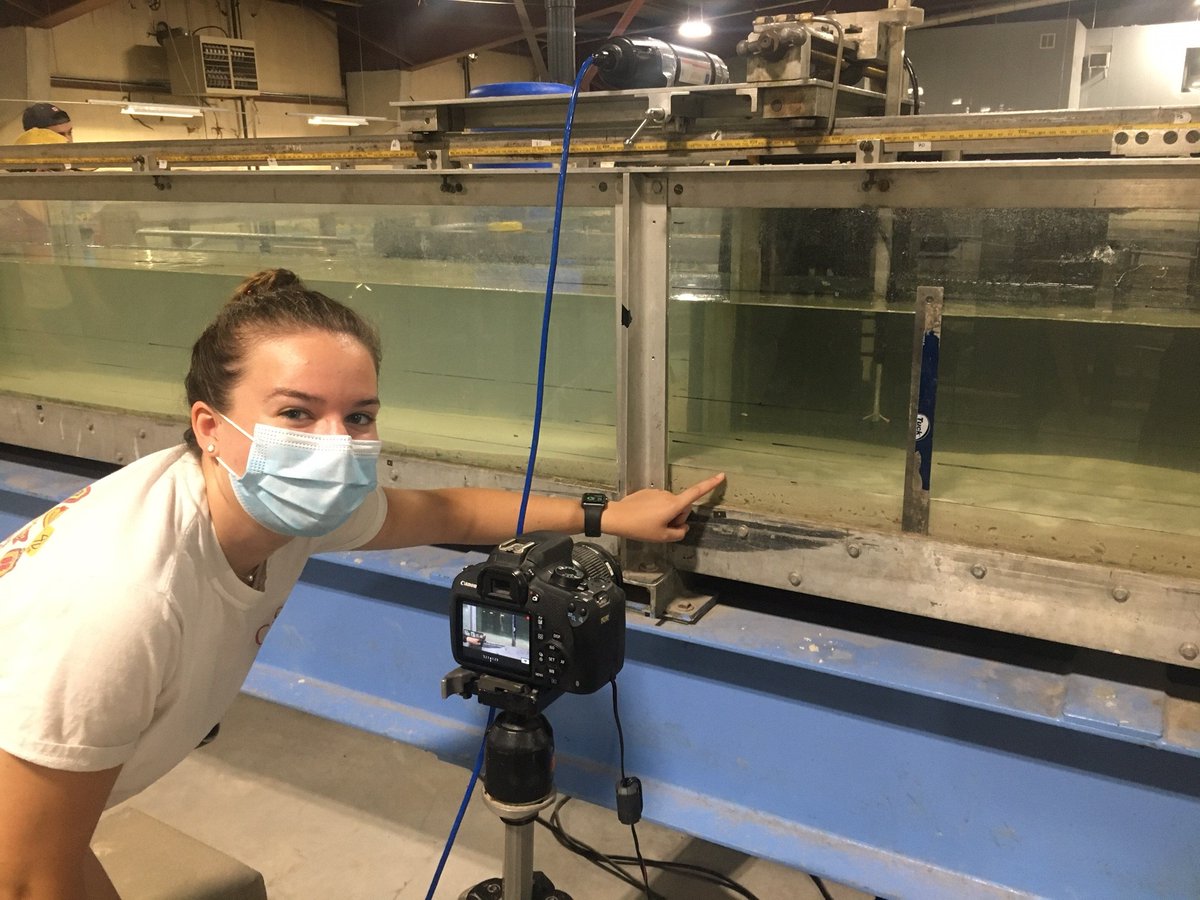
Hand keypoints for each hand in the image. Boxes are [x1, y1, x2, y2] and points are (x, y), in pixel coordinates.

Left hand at [604, 473, 724, 542]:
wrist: (617, 517)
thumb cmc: (640, 528)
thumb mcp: (662, 537)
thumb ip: (679, 533)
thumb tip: (684, 528)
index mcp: (674, 504)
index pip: (696, 493)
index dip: (710, 484)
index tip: (721, 476)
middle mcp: (668, 495)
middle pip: (681, 506)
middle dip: (677, 517)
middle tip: (662, 528)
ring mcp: (657, 492)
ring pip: (670, 505)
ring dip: (665, 514)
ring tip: (650, 524)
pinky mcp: (648, 492)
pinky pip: (658, 502)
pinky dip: (656, 510)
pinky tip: (644, 517)